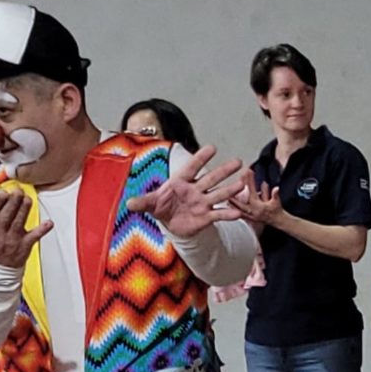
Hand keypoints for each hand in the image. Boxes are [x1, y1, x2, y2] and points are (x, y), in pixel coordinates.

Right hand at [0, 184, 52, 268]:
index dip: (0, 199)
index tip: (4, 192)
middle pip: (8, 212)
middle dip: (15, 199)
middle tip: (18, 192)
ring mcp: (11, 240)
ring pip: (20, 219)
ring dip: (26, 207)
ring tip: (27, 199)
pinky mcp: (24, 246)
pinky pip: (35, 236)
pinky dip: (42, 229)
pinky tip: (48, 223)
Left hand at [127, 145, 245, 236]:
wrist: (171, 223)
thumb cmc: (162, 207)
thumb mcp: (150, 205)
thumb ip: (143, 202)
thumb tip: (129, 204)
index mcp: (181, 181)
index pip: (192, 168)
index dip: (201, 158)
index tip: (212, 148)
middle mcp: (195, 189)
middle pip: (211, 178)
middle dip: (224, 170)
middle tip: (238, 161)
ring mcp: (203, 202)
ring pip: (218, 194)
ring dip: (230, 190)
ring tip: (241, 184)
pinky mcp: (206, 216)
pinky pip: (218, 214)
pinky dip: (228, 214)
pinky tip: (238, 213)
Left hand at [231, 175, 283, 227]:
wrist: (277, 221)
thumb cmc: (276, 210)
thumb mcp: (277, 202)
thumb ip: (276, 195)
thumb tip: (276, 188)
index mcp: (259, 207)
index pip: (252, 192)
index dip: (249, 182)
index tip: (247, 172)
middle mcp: (252, 212)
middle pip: (240, 201)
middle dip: (235, 192)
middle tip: (228, 186)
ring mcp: (248, 216)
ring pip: (237, 208)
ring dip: (231, 201)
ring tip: (226, 194)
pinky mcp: (247, 219)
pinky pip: (238, 213)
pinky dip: (233, 207)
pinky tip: (228, 203)